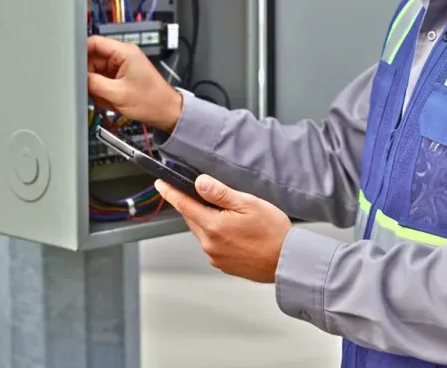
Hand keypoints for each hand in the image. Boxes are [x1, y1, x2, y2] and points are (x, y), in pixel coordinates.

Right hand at [87, 35, 182, 131]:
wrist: (165, 111)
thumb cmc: (150, 101)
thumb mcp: (117, 93)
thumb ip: (94, 83)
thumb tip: (78, 78)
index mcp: (124, 52)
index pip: (94, 42)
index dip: (79, 52)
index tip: (69, 65)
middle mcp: (122, 55)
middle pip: (92, 58)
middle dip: (89, 76)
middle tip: (92, 90)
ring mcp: (120, 65)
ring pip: (94, 71)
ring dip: (96, 86)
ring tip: (107, 97)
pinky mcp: (119, 75)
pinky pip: (101, 79)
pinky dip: (101, 91)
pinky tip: (109, 99)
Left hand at [155, 175, 291, 283]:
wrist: (285, 261)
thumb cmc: (272, 232)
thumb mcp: (248, 204)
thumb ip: (220, 193)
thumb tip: (199, 182)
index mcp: (213, 226)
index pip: (184, 205)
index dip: (171, 192)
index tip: (160, 184)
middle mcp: (209, 244)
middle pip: (192, 218)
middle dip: (194, 203)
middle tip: (205, 192)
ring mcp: (215, 256)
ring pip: (202, 230)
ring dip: (206, 218)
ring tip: (228, 211)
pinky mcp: (223, 264)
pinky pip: (212, 243)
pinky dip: (216, 232)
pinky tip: (234, 229)